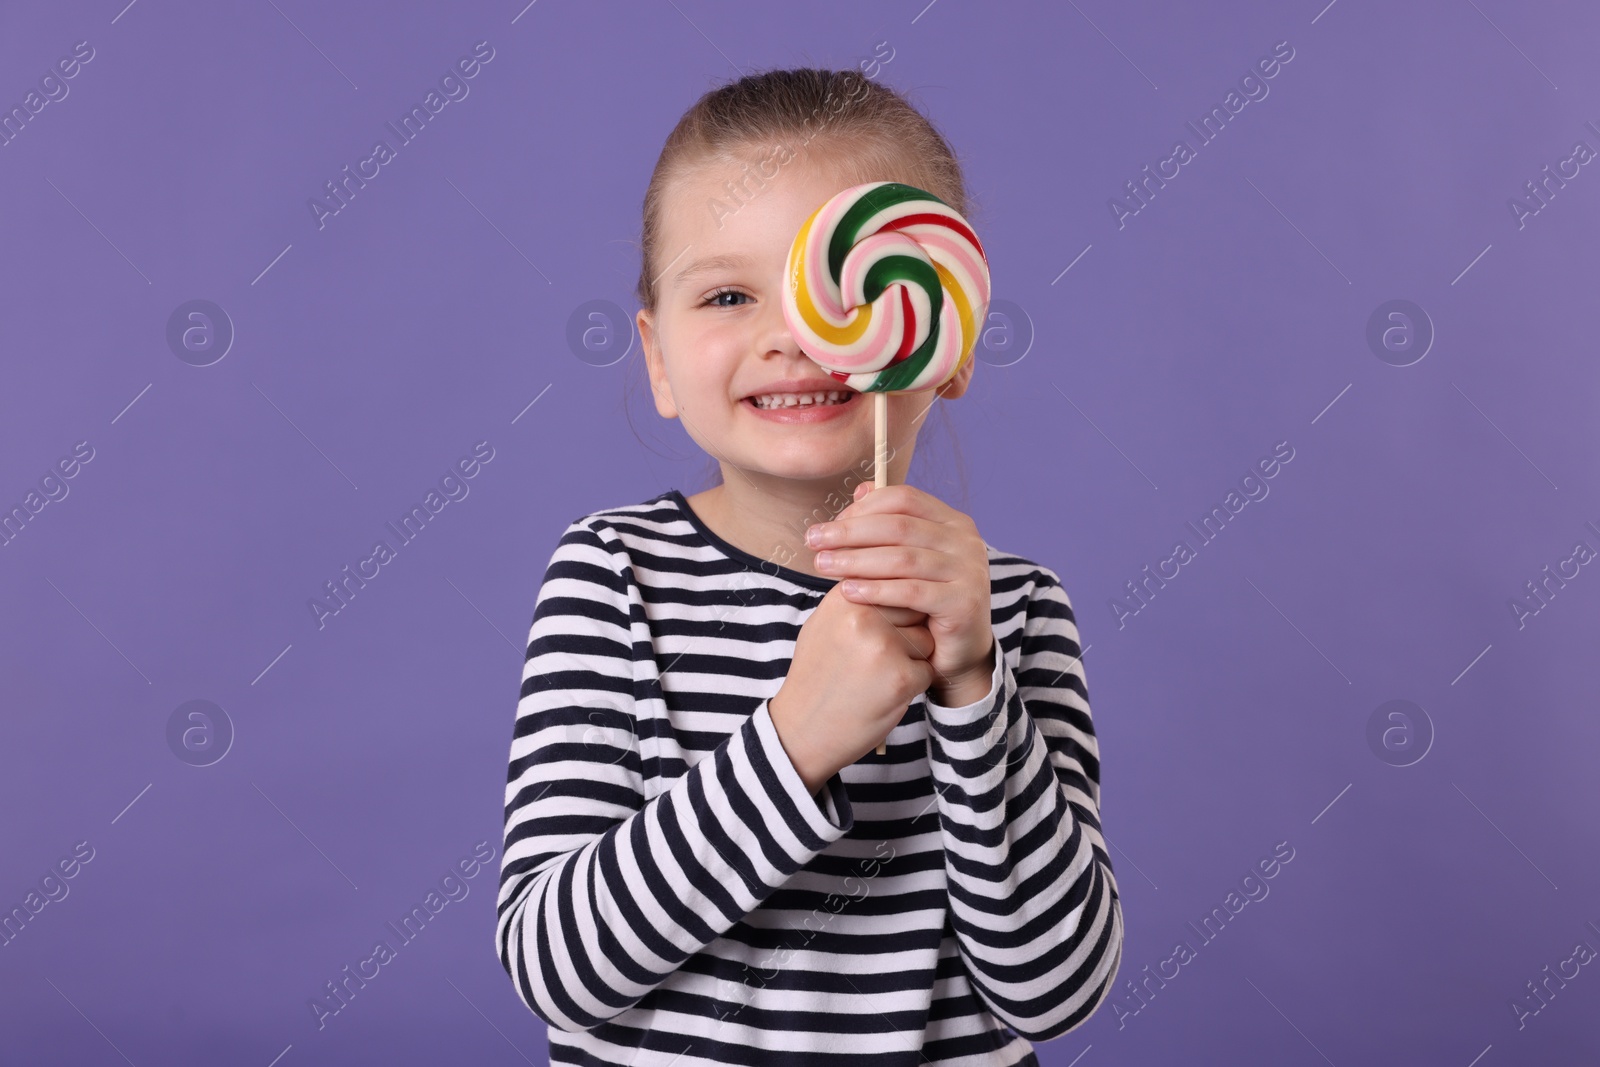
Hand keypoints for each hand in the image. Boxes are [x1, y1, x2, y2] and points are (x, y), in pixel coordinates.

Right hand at [767, 581, 935, 794]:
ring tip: (878, 675)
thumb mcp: (824, 624)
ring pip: (927, 640)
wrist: (802, 729)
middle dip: (908, 630)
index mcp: (845, 596)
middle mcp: (863, 615)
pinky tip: (884, 694)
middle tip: (876, 657)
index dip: (895, 607)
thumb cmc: (817, 675)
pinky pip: (928, 670)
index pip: (896, 581)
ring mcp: (883, 646)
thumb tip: (887, 571)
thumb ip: (856, 596)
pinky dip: (914, 684)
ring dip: (913, 659)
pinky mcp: (900, 678)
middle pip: (915, 607)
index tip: (878, 629)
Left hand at [808, 482, 995, 707]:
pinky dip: (877, 590)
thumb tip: (860, 489)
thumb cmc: (924, 604)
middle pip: (898, 526)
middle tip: (813, 541)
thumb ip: (886, 525)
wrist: (956, 653)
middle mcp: (966, 541)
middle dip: (849, 532)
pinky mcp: (964, 602)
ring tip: (822, 566)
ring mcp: (970, 570)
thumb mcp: (905, 560)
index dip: (861, 509)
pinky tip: (848, 592)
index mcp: (952, 522)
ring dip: (856, 560)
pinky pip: (912, 591)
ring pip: (903, 558)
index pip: (903, 499)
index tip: (828, 526)